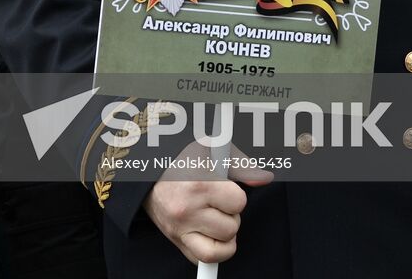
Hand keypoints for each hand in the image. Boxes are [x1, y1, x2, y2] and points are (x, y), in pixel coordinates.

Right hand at [144, 143, 272, 265]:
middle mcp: (187, 211)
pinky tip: (211, 234)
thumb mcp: (210, 151)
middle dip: (229, 214)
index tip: (223, 187)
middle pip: (232, 226)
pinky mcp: (176, 241)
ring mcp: (180, 229)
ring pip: (222, 247)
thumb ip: (240, 164)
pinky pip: (205, 260)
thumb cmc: (182, 160)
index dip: (235, 194)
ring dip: (223, 233)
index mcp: (197, 185)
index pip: (238, 202)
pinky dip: (214, 252)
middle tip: (216, 201)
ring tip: (213, 216)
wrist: (147, 175)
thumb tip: (264, 177)